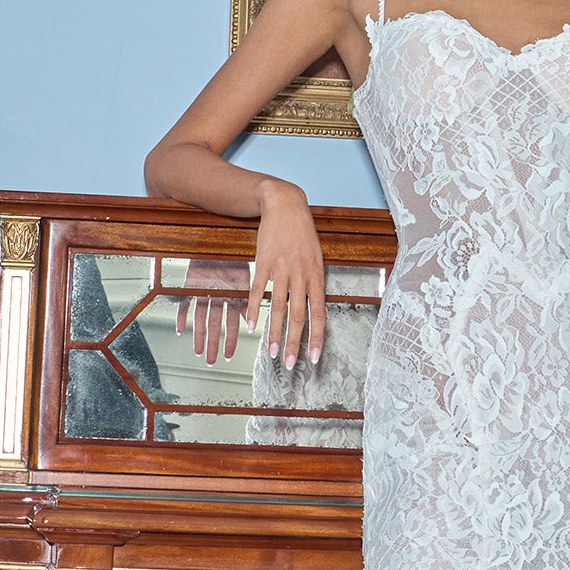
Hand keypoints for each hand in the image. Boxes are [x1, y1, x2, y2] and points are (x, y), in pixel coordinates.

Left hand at [172, 257, 252, 362]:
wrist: (219, 242)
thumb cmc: (233, 258)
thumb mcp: (244, 279)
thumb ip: (246, 300)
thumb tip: (252, 320)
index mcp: (230, 296)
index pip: (230, 324)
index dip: (230, 340)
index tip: (229, 355)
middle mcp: (216, 297)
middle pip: (214, 325)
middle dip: (213, 344)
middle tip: (211, 360)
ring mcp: (203, 292)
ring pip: (200, 319)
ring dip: (199, 336)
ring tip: (199, 351)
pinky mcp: (190, 285)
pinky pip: (184, 304)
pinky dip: (180, 316)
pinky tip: (179, 330)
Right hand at [247, 181, 325, 368]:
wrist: (285, 204)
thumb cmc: (302, 233)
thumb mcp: (316, 257)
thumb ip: (314, 282)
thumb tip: (315, 308)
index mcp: (316, 275)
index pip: (319, 313)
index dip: (317, 337)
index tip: (315, 358)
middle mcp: (301, 275)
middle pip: (298, 316)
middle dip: (294, 343)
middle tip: (289, 365)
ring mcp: (281, 269)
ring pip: (278, 308)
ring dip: (274, 333)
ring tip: (271, 352)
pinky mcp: (263, 262)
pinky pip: (258, 290)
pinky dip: (253, 309)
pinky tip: (250, 325)